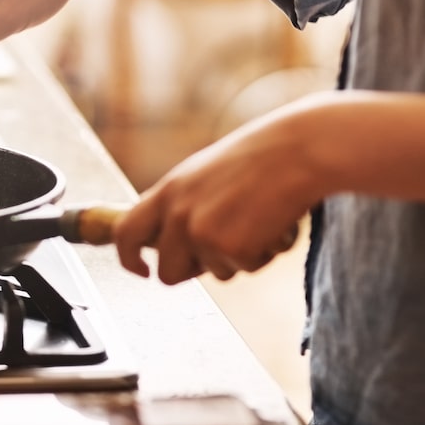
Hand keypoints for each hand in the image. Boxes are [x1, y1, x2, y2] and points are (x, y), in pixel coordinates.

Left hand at [113, 98, 327, 283]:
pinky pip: (245, 269)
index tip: (141, 270)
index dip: (128, 259)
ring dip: (238, 258)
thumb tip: (168, 243)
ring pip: (214, 274)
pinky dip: (263, 254)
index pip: (125, 233)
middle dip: (193, 272)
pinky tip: (273, 224)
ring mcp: (201, 233)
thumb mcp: (203, 175)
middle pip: (167, 273)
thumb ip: (181, 205)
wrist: (299, 150)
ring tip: (257, 220)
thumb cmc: (260, 158)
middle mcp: (177, 214)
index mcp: (167, 191)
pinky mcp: (231, 248)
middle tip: (224, 249)